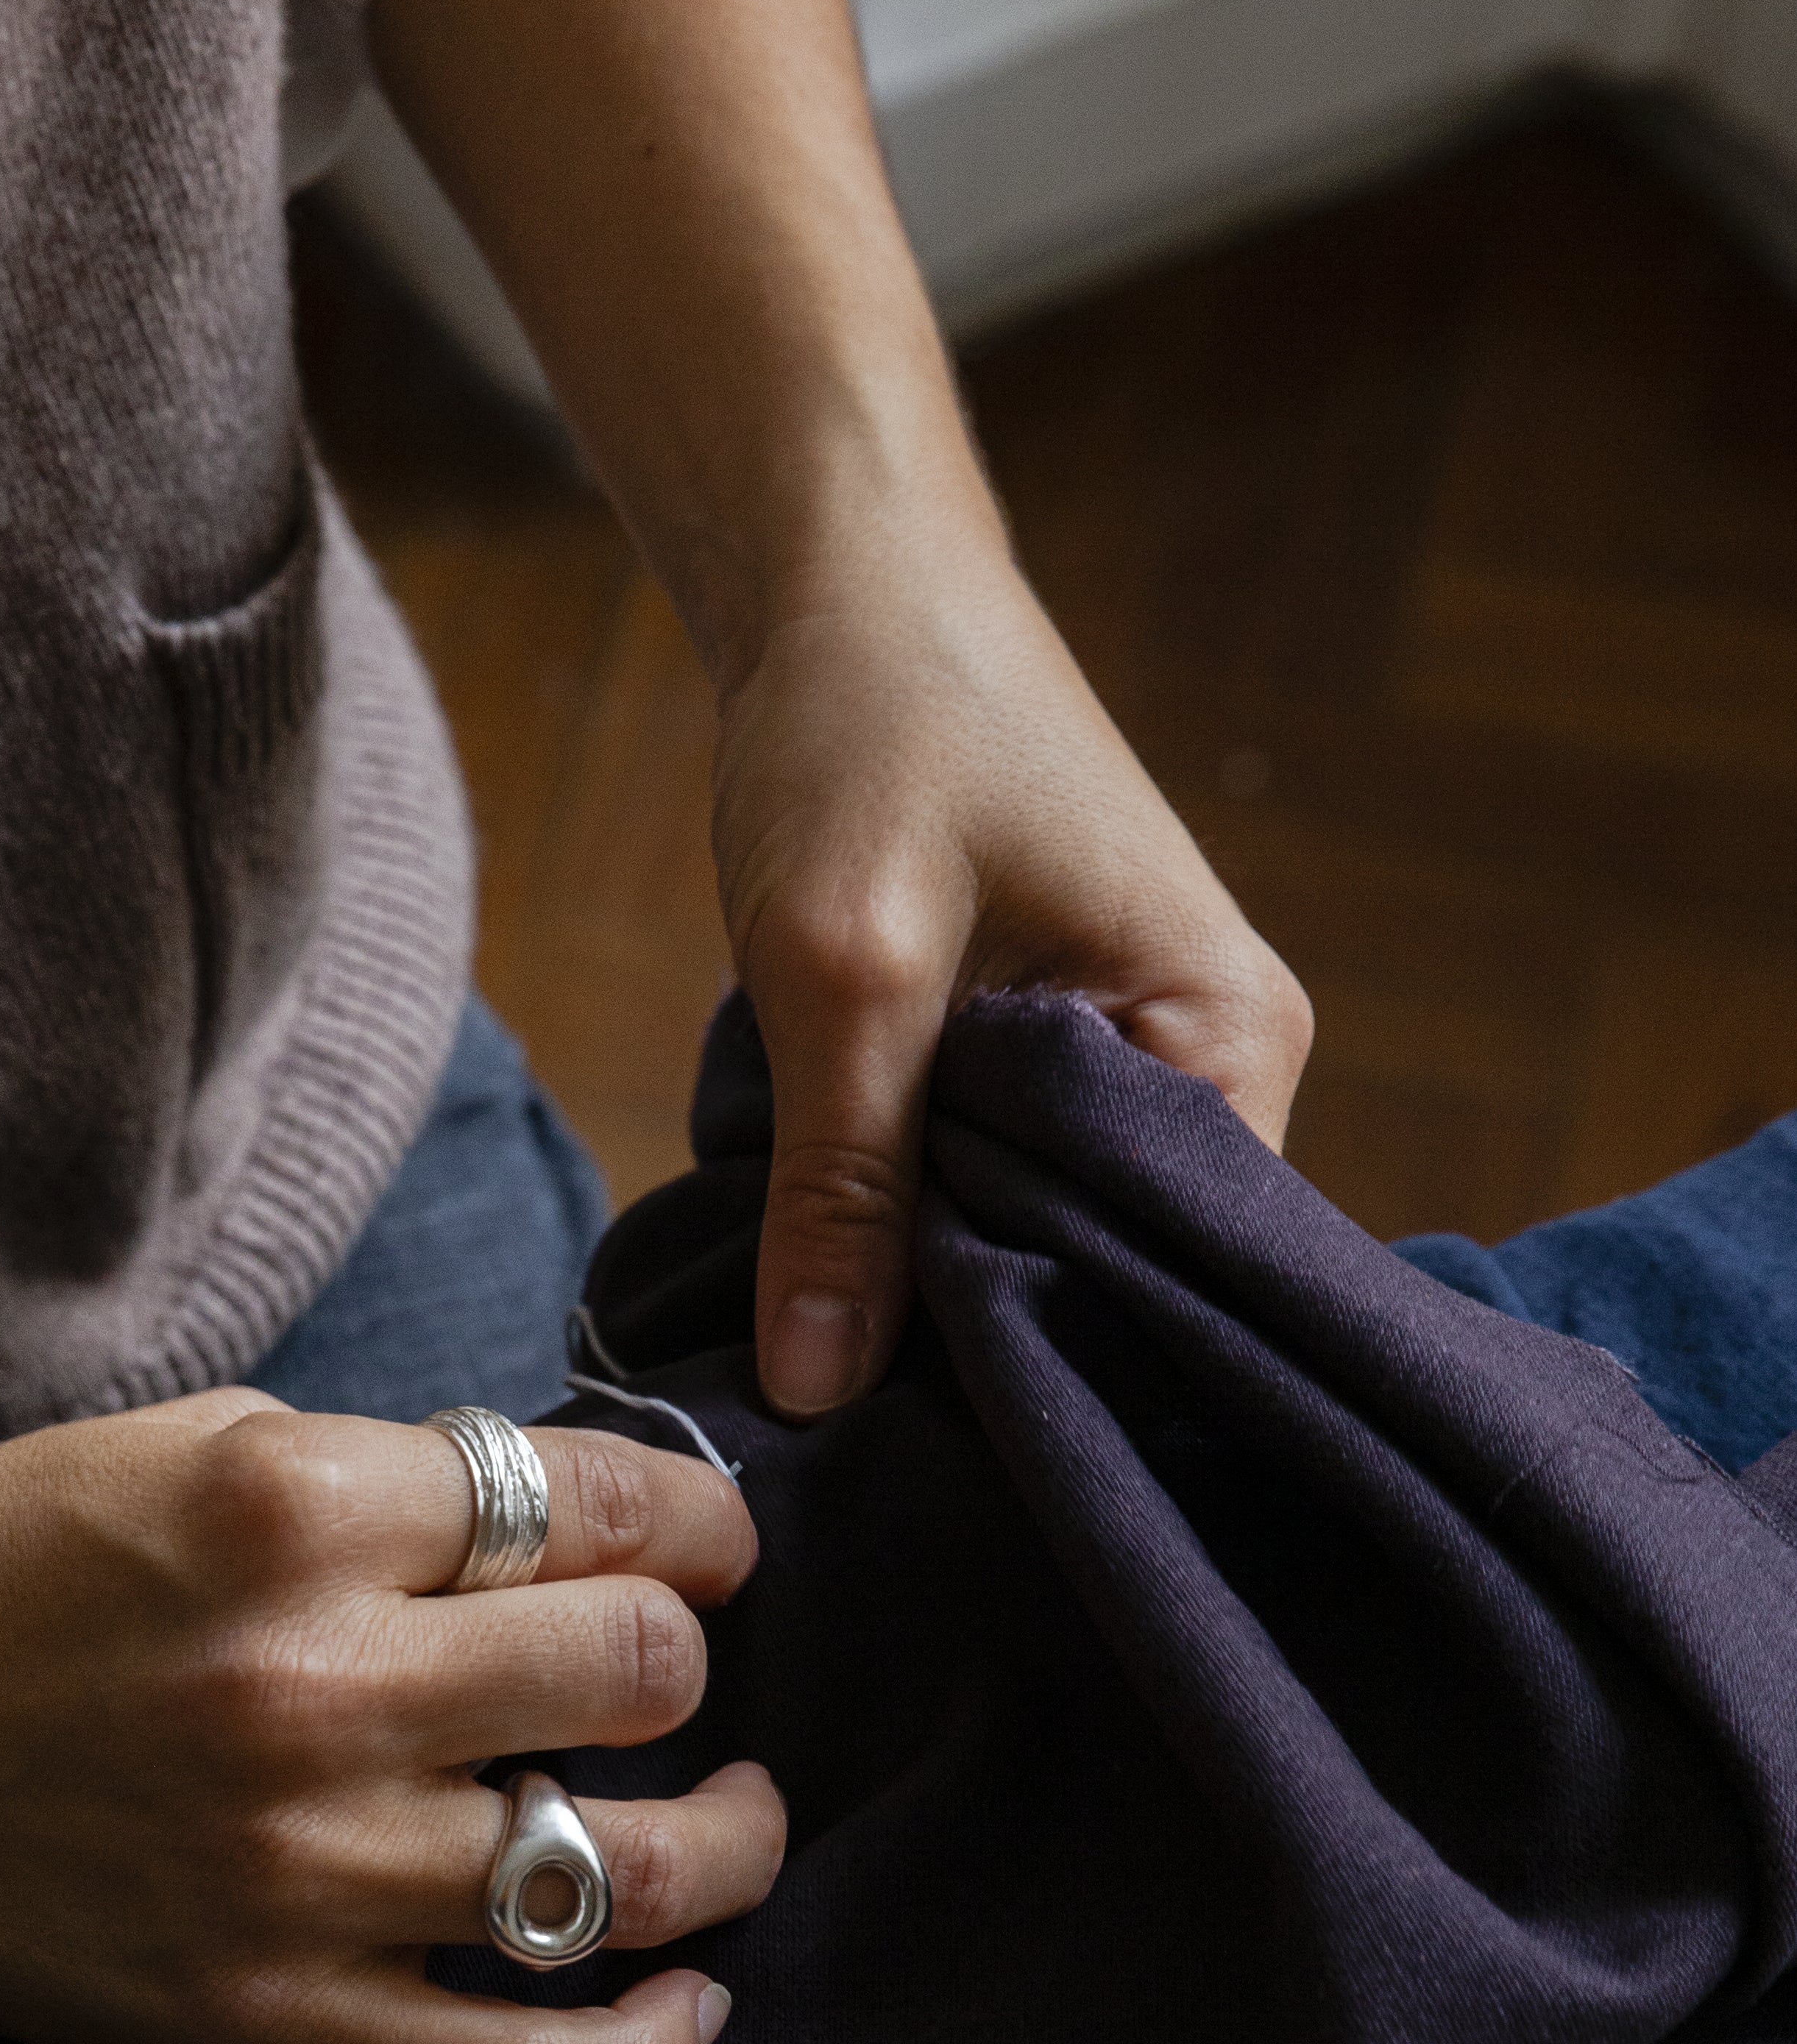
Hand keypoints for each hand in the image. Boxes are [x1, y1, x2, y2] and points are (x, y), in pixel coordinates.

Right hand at [0, 1396, 782, 2043]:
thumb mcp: (186, 1445)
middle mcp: (314, 1689)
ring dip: (726, 1845)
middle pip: (645, 1673)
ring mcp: (298, 1875)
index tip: (703, 1551)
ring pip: (631, 1874)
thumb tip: (586, 1527)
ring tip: (735, 1822)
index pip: (606, 1507)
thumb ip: (388, 1480)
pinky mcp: (264, 2024)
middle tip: (667, 1671)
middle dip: (689, 1660)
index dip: (698, 1528)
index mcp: (294, 1510)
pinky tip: (690, 2001)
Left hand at [714, 565, 1311, 1415]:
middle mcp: (1214, 1069)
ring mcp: (1129, 1068)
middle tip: (864, 1446)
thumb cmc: (872, 729)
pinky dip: (920, 1233)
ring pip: (1041, 1243)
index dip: (1057, 1369)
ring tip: (845, 1390)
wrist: (845, 587)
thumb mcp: (841, 968)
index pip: (1182, 1279)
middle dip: (993, 1348)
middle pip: (1115, 1278)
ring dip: (945, 1296)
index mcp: (1227, 1040)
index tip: (938, 1455)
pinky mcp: (1043, 1062)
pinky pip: (997, 1191)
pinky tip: (844, 1293)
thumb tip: (815, 1394)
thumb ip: (842, 1183)